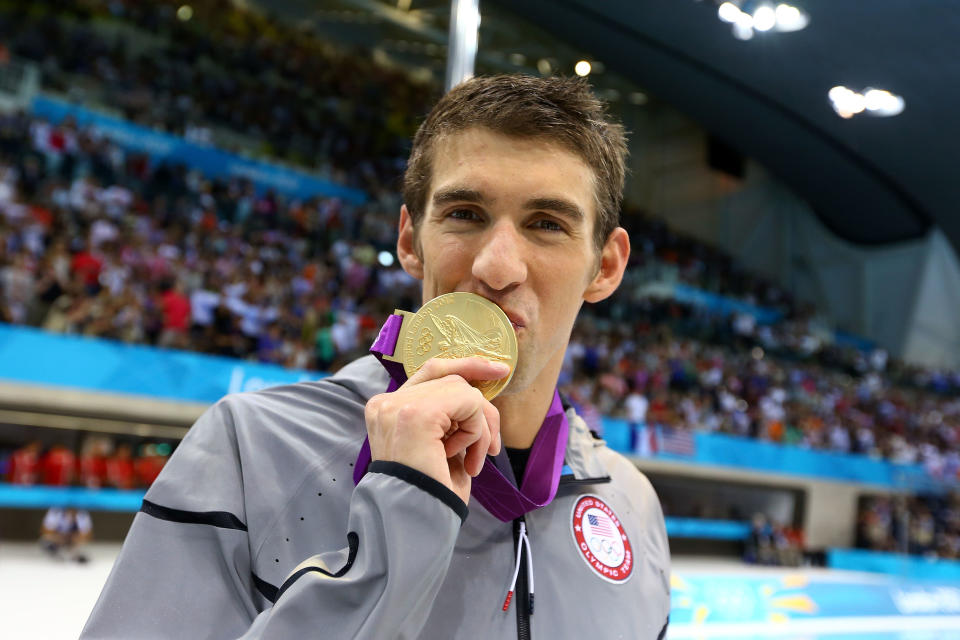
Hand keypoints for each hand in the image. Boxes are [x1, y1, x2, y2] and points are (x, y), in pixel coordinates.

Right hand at [365, 357, 507, 503]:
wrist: (413, 523)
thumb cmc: (428, 494)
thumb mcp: (441, 448)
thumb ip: (450, 420)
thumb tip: (480, 398)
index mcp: (387, 410)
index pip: (431, 371)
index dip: (466, 365)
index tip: (498, 371)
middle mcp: (387, 403)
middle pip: (451, 378)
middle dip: (482, 408)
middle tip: (493, 446)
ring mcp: (399, 406)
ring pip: (463, 390)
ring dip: (479, 428)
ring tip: (472, 462)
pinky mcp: (417, 414)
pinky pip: (469, 404)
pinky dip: (476, 433)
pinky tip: (464, 461)